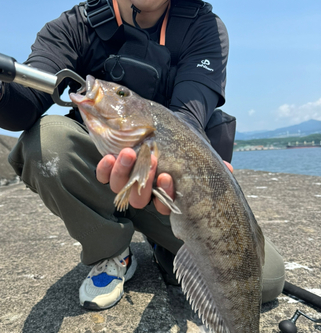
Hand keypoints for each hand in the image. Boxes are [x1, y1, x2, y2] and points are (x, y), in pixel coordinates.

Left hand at [96, 148, 232, 215]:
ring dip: (124, 172)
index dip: (165, 194)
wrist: (156, 128)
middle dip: (145, 182)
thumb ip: (210, 162)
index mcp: (164, 192)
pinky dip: (104, 169)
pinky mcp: (112, 170)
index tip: (168, 177)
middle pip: (140, 200)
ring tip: (130, 152)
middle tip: (151, 161)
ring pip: (120, 188)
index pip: (165, 204)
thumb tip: (229, 169)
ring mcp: (126, 181)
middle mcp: (144, 191)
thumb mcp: (195, 152)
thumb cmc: (177, 146)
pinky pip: (103, 177)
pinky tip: (110, 157)